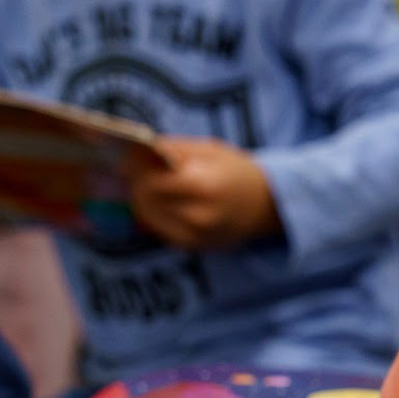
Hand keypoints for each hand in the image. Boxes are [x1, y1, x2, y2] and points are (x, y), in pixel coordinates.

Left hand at [136, 138, 280, 247]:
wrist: (269, 204)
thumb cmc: (236, 171)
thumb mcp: (207, 149)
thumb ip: (170, 150)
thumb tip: (131, 153)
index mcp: (203, 186)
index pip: (150, 181)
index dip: (135, 170)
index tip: (128, 159)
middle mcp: (198, 216)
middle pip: (145, 201)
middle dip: (137, 185)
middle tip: (136, 172)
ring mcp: (196, 236)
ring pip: (149, 218)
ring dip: (143, 201)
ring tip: (150, 185)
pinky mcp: (194, 247)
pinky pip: (161, 230)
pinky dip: (156, 215)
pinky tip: (164, 202)